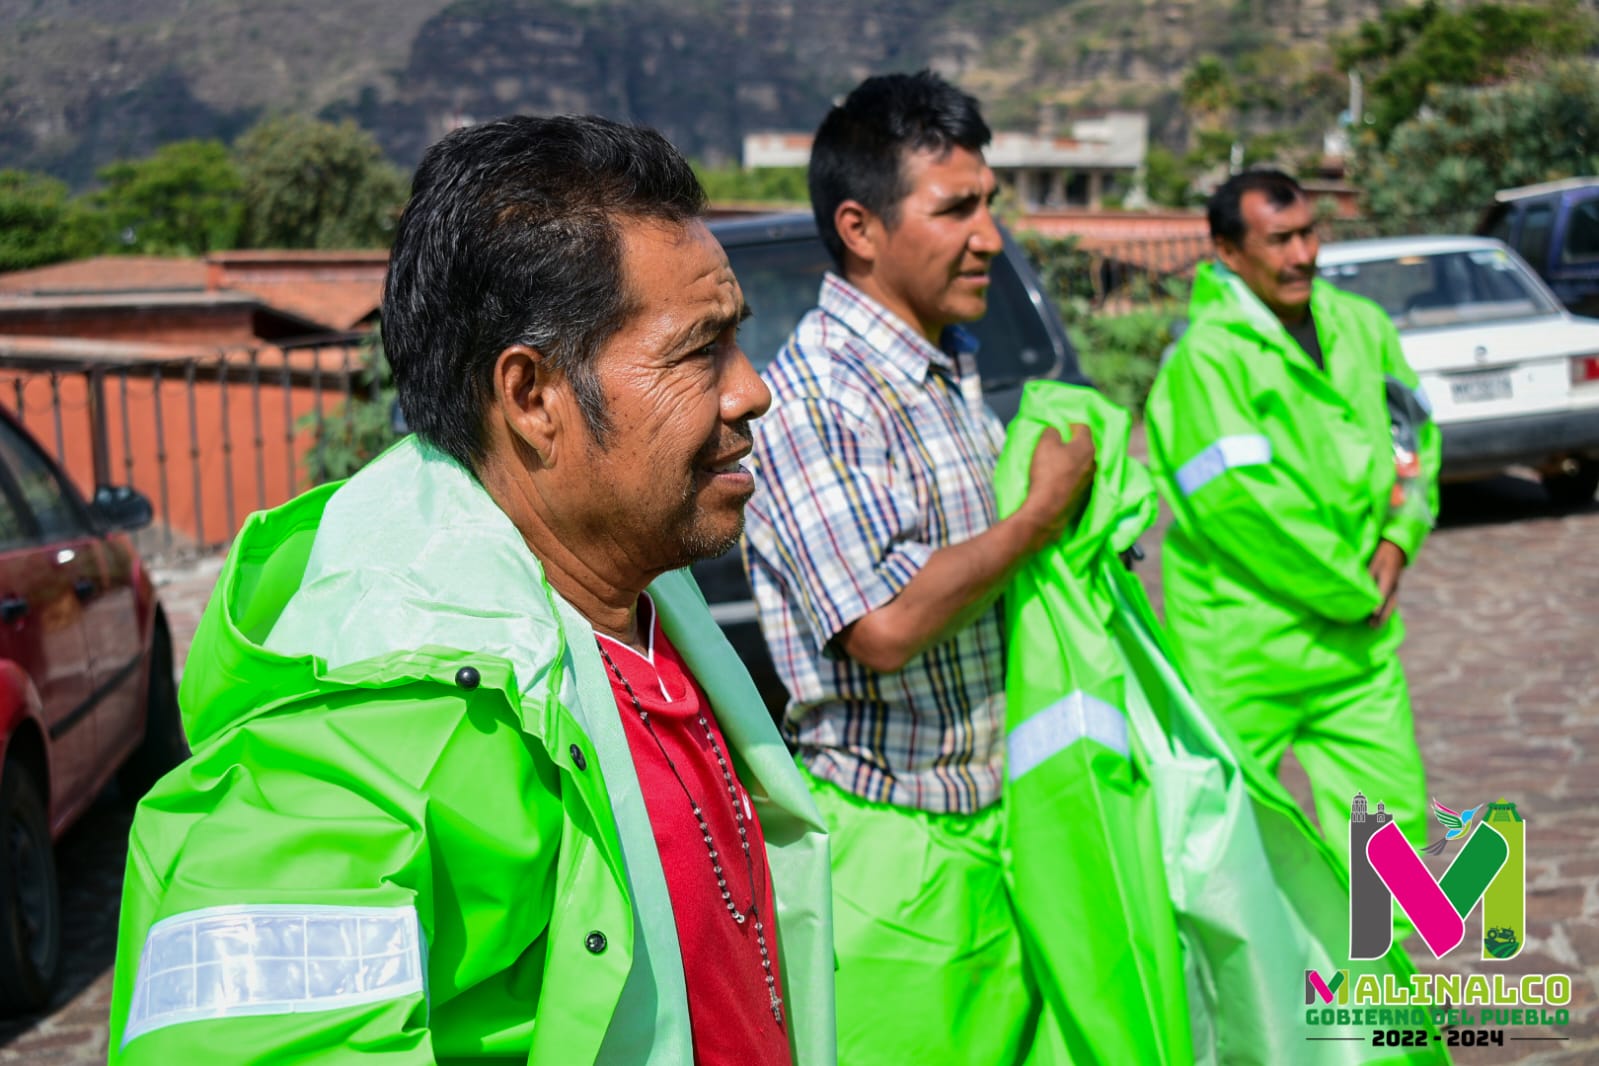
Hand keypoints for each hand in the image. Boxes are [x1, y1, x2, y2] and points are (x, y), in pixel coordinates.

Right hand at [1019, 424, 1095, 550]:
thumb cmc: (1047, 472)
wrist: (1047, 508)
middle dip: (1072, 445)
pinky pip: (1078, 479)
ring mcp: (1090, 480)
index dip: (1070, 426)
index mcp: (1087, 447)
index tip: (1060, 430)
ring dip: (1072, 462)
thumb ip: (1051, 432)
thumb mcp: (1044, 444)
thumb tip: (1055, 432)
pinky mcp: (1083, 494)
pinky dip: (1070, 477)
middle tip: (1057, 447)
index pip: (1083, 428)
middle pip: (1084, 447)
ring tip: (1056, 464)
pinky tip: (1058, 480)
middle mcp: (1093, 462)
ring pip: (1082, 464)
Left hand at [1367, 539, 1405, 627]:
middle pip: (1388, 604)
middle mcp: (1394, 586)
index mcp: (1389, 578)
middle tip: (1371, 626)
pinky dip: (1385, 611)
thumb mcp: (1373, 563)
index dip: (1378, 605)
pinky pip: (1391, 603)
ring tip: (1374, 626)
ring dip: (1384, 616)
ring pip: (1391, 605)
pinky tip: (1378, 619)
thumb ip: (1368, 575)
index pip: (1383, 594)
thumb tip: (1360, 586)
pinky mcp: (1394, 589)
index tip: (1372, 614)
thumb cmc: (1381, 555)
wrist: (1396, 550)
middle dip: (1380, 616)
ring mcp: (1395, 588)